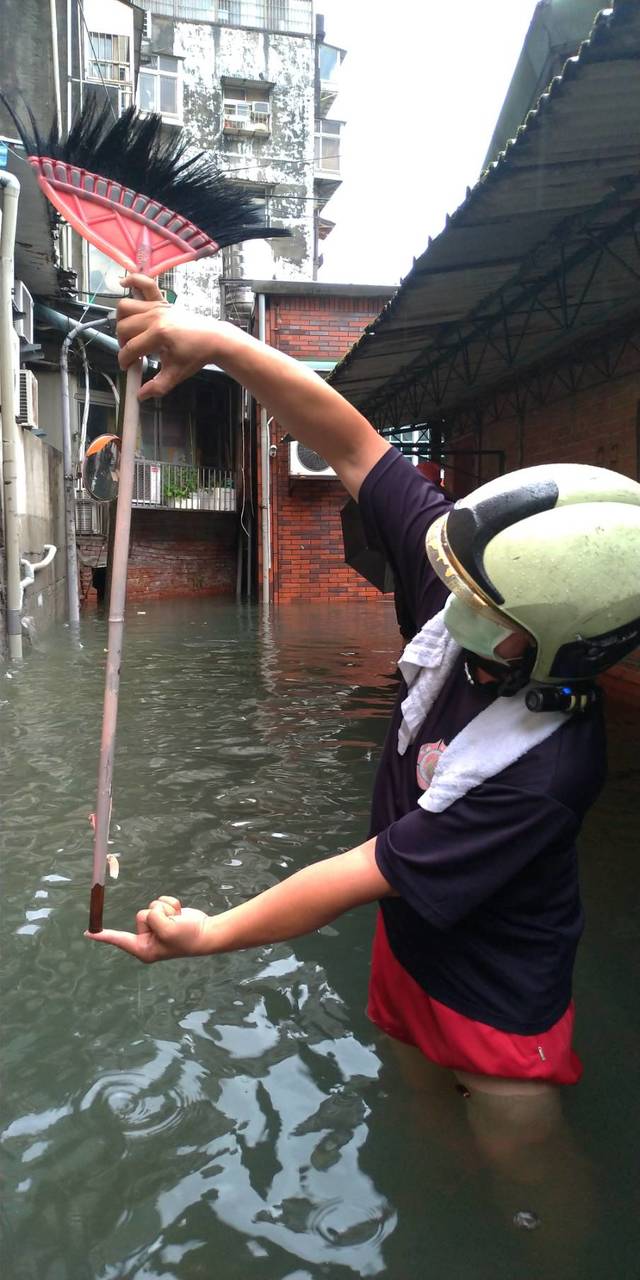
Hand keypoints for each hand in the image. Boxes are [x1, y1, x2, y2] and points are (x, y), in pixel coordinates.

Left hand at [85, 895, 211, 961]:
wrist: (207, 933)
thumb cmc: (187, 937)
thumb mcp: (167, 929)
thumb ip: (153, 918)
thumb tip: (150, 912)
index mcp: (144, 949)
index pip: (119, 940)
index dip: (103, 936)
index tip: (87, 933)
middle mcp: (147, 938)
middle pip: (140, 915)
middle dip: (157, 915)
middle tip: (171, 926)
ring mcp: (155, 926)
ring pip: (151, 905)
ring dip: (166, 909)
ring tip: (178, 921)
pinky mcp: (163, 916)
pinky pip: (159, 900)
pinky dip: (171, 904)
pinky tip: (180, 914)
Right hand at [116, 274, 224, 399]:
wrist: (213, 339)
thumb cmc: (195, 355)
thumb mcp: (175, 375)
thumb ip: (157, 387)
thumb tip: (140, 395)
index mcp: (159, 334)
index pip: (130, 348)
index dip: (125, 361)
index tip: (128, 368)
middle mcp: (155, 316)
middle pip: (123, 327)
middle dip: (123, 343)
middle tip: (133, 354)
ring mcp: (158, 306)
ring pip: (125, 307)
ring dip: (122, 321)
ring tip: (131, 334)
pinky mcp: (162, 300)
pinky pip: (145, 283)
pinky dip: (133, 280)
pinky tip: (123, 283)